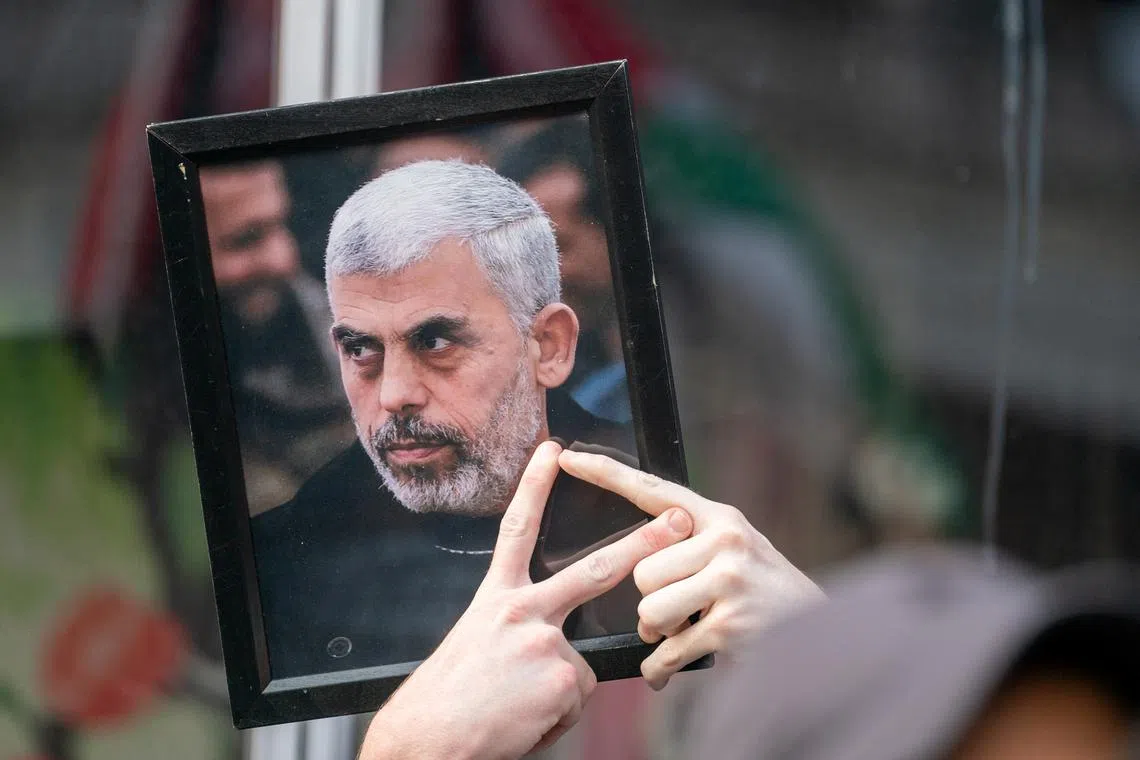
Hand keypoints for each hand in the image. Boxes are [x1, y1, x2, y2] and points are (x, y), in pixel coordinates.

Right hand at [360, 440, 693, 759]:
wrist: (430, 738)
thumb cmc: (449, 696)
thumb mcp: (477, 642)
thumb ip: (517, 626)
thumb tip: (552, 638)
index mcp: (495, 598)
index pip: (518, 530)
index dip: (536, 487)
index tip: (555, 452)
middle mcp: (520, 611)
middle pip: (592, 570)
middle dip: (641, 544)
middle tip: (678, 520)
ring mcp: (545, 643)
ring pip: (580, 661)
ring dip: (557, 687)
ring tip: (515, 703)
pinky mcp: (563, 680)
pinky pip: (577, 696)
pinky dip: (554, 714)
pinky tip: (523, 719)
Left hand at [558, 449, 825, 690]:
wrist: (819, 635)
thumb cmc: (764, 593)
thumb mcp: (734, 550)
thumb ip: (691, 542)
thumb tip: (636, 552)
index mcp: (718, 517)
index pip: (652, 489)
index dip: (605, 473)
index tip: (568, 457)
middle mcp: (724, 541)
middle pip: (641, 570)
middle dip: (651, 600)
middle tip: (679, 610)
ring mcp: (728, 581)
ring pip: (648, 610)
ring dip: (657, 633)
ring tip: (684, 631)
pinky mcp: (729, 624)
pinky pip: (667, 650)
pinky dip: (661, 668)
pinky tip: (667, 670)